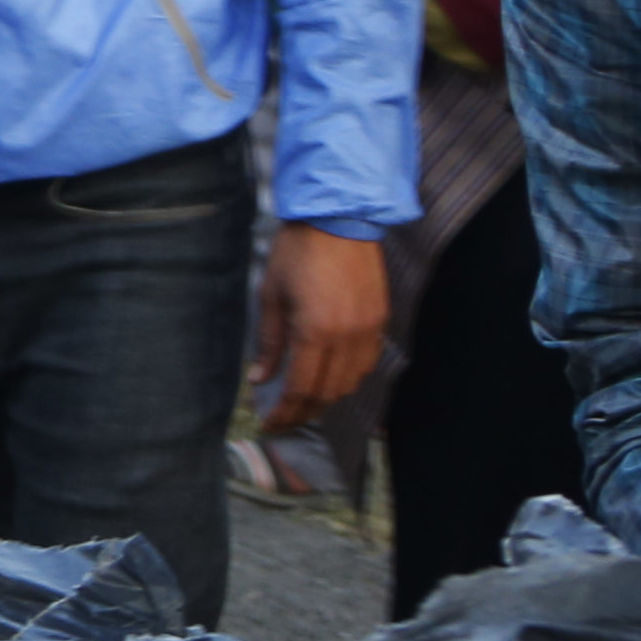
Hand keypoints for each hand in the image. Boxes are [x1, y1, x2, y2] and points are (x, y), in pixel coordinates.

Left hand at [247, 221, 387, 433]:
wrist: (338, 218)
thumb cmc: (297, 253)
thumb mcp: (271, 296)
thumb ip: (268, 342)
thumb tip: (260, 378)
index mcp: (316, 332)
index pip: (301, 389)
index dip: (285, 412)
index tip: (270, 423)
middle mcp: (347, 337)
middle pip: (328, 392)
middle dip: (304, 412)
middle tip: (284, 419)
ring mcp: (368, 329)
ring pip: (351, 382)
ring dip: (327, 398)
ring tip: (305, 402)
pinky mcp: (380, 319)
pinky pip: (367, 362)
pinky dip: (349, 377)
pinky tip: (331, 377)